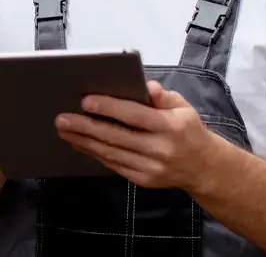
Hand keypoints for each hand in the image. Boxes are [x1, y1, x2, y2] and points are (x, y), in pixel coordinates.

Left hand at [55, 81, 213, 189]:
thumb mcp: (183, 107)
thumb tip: (147, 86)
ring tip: (65, 131)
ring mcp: (150, 167)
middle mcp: (160, 149)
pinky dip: (95, 154)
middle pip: (117, 136)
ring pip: (111, 153)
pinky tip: (81, 144)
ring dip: (84, 141)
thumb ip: (163, 97)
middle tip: (63, 119)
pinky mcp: (142, 179)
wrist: (202, 167)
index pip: (135, 116)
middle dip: (86, 127)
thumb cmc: (189, 130)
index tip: (86, 101)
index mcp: (171, 127)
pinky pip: (114, 165)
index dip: (109, 108)